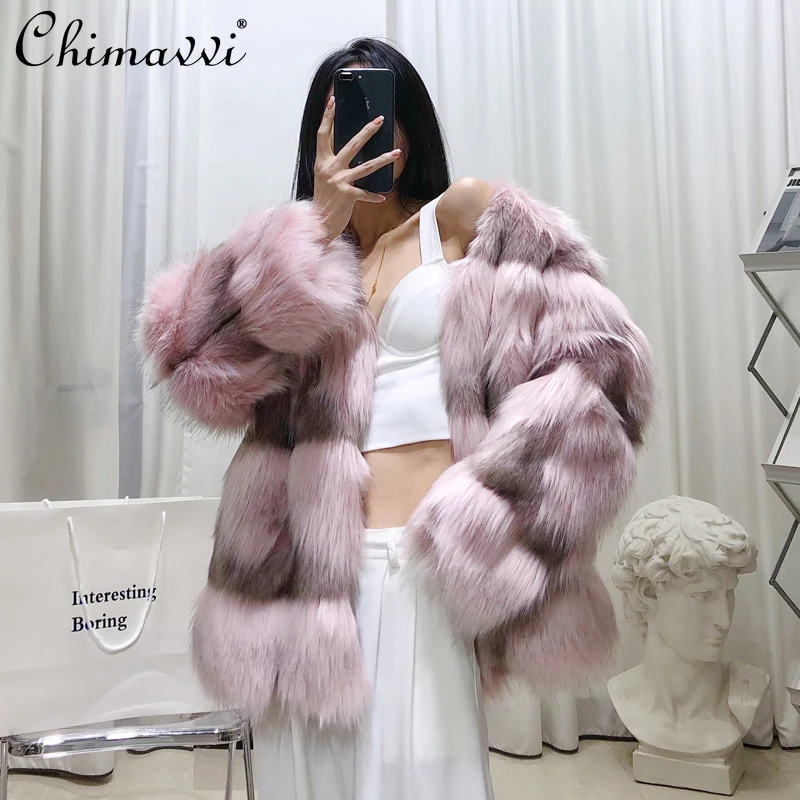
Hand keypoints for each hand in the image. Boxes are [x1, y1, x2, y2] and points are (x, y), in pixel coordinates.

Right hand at [312, 96, 401, 240]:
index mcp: (321, 162)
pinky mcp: (346, 196)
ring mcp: (338, 181)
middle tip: (379, 120)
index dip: (327, 117)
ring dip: (383, 159)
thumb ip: (332, 163)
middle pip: (351, 145)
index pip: (323, 134)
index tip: (332, 101)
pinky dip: (374, 196)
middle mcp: (329, 169)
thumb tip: (348, 150)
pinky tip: (382, 196)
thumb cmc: (323, 199)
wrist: (318, 222)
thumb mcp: (323, 177)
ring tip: (396, 152)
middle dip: (367, 131)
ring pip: (366, 167)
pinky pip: (365, 194)